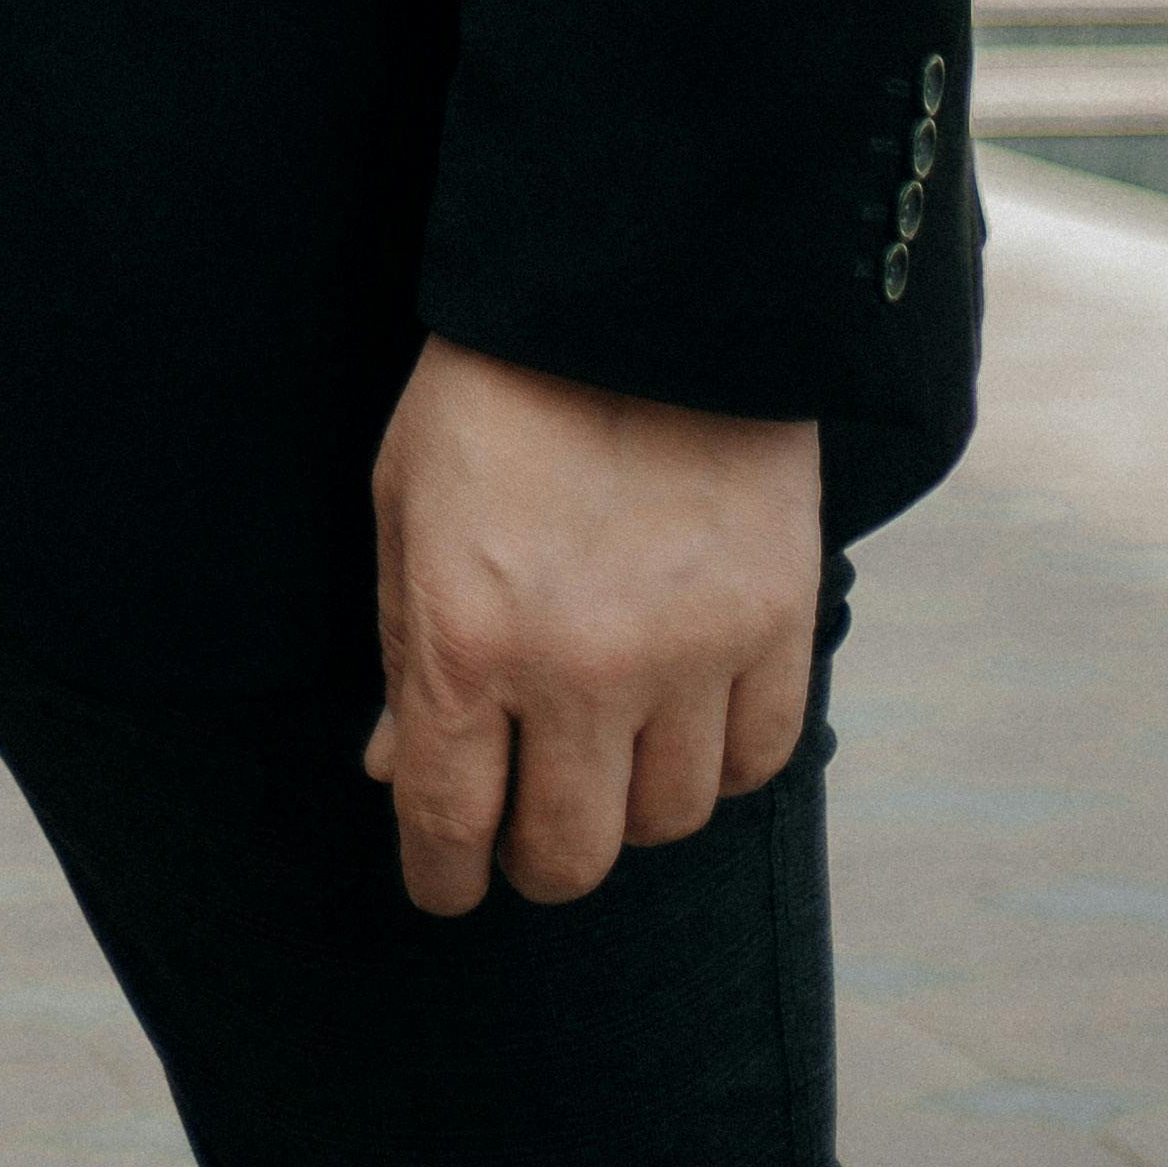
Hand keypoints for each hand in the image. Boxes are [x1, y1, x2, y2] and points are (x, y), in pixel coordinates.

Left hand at [365, 338, 820, 913]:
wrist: (634, 284)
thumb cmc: (493, 389)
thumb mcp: (405, 503)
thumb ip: (402, 647)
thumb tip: (391, 773)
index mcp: (464, 636)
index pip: (447, 824)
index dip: (440, 876)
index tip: (445, 882)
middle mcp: (577, 668)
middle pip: (567, 854)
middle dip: (534, 859)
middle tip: (526, 826)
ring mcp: (687, 651)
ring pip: (664, 822)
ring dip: (627, 807)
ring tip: (605, 753)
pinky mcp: (776, 623)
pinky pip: (755, 763)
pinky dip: (717, 765)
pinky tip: (684, 722)